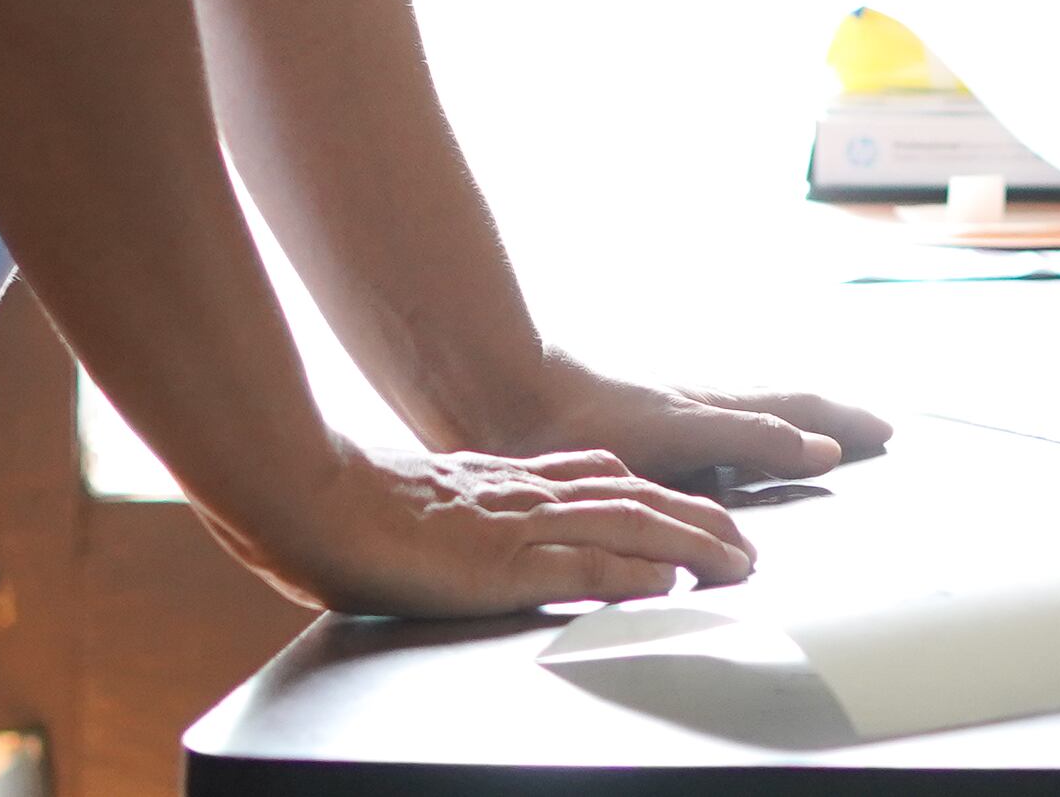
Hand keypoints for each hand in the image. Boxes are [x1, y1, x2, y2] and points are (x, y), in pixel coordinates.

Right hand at [211, 439, 769, 616]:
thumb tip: (469, 534)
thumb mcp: (423, 505)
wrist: (311, 500)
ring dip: (693, 541)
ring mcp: (518, 524)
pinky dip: (634, 571)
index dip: (657, 492)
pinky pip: (585, 564)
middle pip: (637, 495)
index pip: (600, 476)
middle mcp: (524, 493)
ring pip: (630, 522)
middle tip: (748, 544)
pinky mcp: (503, 562)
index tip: (694, 508)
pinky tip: (670, 582)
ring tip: (738, 563)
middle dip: (700, 517)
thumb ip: (460, 514)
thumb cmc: (348, 510)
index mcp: (504, 480)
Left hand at [468, 358, 894, 490]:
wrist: (508, 394)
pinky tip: (717, 464)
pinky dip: (735, 449)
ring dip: (785, 435)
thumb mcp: (684, 430)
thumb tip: (823, 450)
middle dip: (826, 424)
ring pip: (745, 424)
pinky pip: (707, 441)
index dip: (841, 424)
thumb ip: (752, 439)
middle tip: (869, 432)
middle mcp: (701, 409)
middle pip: (779, 411)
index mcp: (717, 408)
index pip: (797, 413)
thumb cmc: (590, 413)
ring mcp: (670, 420)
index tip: (886, 431)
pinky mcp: (637, 436)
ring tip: (810, 446)